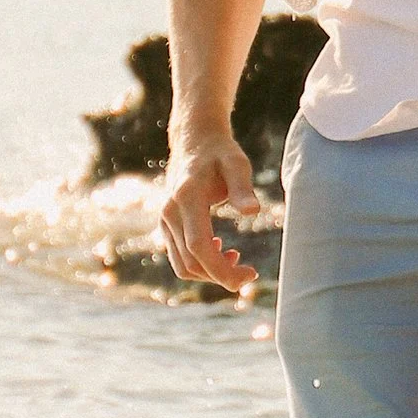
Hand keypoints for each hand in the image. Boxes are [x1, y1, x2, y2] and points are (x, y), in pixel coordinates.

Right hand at [160, 132, 261, 297]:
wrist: (194, 141)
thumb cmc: (220, 153)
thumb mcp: (237, 164)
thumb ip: (242, 187)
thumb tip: (253, 211)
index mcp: (186, 198)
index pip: (198, 246)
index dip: (221, 268)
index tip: (248, 276)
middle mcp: (169, 213)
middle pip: (190, 262)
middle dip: (221, 276)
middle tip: (250, 274)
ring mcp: (164, 221)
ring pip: (182, 265)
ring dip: (210, 273)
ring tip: (238, 260)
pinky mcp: (167, 226)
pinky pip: (179, 257)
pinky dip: (200, 264)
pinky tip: (223, 250)